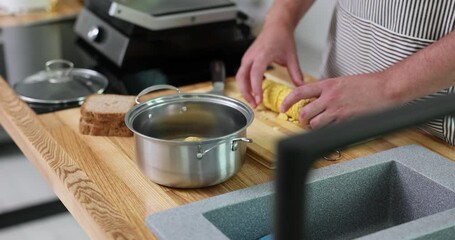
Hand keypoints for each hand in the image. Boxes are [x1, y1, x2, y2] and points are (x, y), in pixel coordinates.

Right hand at [236, 22, 303, 107]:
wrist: (276, 25)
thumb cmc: (282, 38)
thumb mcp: (291, 56)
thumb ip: (296, 72)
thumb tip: (301, 86)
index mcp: (262, 55)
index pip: (255, 74)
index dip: (256, 88)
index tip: (259, 100)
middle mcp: (251, 56)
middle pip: (242, 78)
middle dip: (246, 93)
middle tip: (255, 105)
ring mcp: (247, 58)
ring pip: (240, 77)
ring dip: (244, 90)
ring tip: (254, 101)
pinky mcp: (246, 60)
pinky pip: (242, 74)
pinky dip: (245, 84)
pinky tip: (253, 91)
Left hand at [280, 72, 398, 127]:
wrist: (386, 88)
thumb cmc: (368, 85)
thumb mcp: (342, 82)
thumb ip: (327, 91)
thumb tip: (315, 100)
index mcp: (327, 85)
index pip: (299, 92)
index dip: (287, 101)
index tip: (282, 107)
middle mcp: (329, 98)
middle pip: (304, 113)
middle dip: (302, 119)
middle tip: (305, 121)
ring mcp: (337, 110)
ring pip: (314, 124)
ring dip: (314, 127)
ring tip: (320, 125)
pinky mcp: (346, 121)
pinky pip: (329, 130)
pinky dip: (328, 131)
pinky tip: (333, 127)